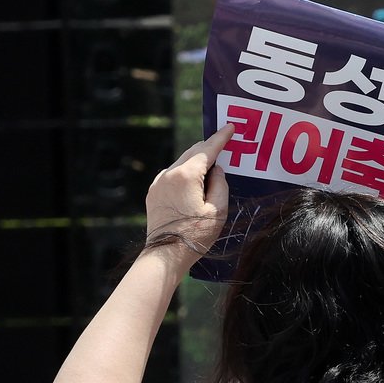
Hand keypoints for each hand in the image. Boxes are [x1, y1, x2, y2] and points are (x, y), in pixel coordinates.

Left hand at [144, 123, 232, 266]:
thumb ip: (221, 184)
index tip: (230, 127)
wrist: (165, 255)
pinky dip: (186, 173)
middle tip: (225, 146)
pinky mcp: (153, 192)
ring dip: (197, 162)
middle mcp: (169, 173)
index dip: (221, 138)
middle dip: (209, 148)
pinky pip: (173, 175)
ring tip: (212, 169)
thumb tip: (217, 170)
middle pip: (192, 152)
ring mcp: (158, 182)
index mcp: (186, 175)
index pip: (207, 149)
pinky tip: (194, 183)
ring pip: (182, 163)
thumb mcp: (218, 210)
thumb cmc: (196, 235)